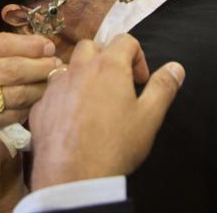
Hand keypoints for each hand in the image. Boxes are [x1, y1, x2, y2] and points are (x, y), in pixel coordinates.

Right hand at [0, 32, 61, 128]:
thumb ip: (3, 43)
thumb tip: (41, 44)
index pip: (4, 43)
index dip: (30, 45)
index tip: (48, 46)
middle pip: (13, 69)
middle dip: (40, 66)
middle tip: (56, 64)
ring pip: (17, 93)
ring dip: (40, 86)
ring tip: (52, 80)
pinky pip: (14, 113)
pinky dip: (30, 105)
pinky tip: (39, 97)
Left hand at [28, 34, 183, 190]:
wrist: (75, 176)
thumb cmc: (116, 144)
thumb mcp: (150, 116)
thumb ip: (163, 87)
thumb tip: (176, 67)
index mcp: (108, 66)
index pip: (125, 40)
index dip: (138, 57)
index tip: (140, 82)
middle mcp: (79, 68)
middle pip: (91, 46)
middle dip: (106, 59)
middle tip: (117, 86)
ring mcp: (55, 87)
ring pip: (69, 67)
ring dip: (82, 76)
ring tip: (95, 102)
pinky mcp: (40, 106)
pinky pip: (53, 92)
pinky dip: (65, 98)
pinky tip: (74, 121)